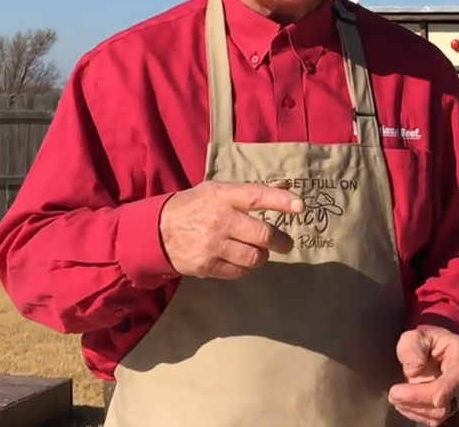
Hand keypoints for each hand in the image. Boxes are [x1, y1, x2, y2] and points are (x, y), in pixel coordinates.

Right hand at [159, 180, 303, 278]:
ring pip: (254, 257)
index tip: (300, 206)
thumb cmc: (195, 206)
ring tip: (260, 251)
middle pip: (262, 234)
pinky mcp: (206, 265)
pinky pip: (239, 271)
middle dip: (281, 241)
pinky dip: (245, 267)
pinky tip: (241, 260)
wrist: (157, 230)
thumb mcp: (218, 191)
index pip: (257, 196)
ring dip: (262, 256)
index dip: (281, 201)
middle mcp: (219, 219)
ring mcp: (213, 245)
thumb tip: (286, 186)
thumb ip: (251, 192)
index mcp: (222, 196)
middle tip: (286, 243)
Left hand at [387, 325, 458, 425]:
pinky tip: (402, 404)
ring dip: (414, 409)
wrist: (433, 351)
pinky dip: (415, 414)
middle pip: (448, 400)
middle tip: (394, 393)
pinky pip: (434, 419)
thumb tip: (413, 372)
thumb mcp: (415, 337)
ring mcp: (456, 395)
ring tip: (395, 397)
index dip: (448, 388)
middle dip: (419, 399)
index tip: (435, 398)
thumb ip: (413, 350)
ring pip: (440, 413)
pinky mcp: (446, 407)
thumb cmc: (425, 342)